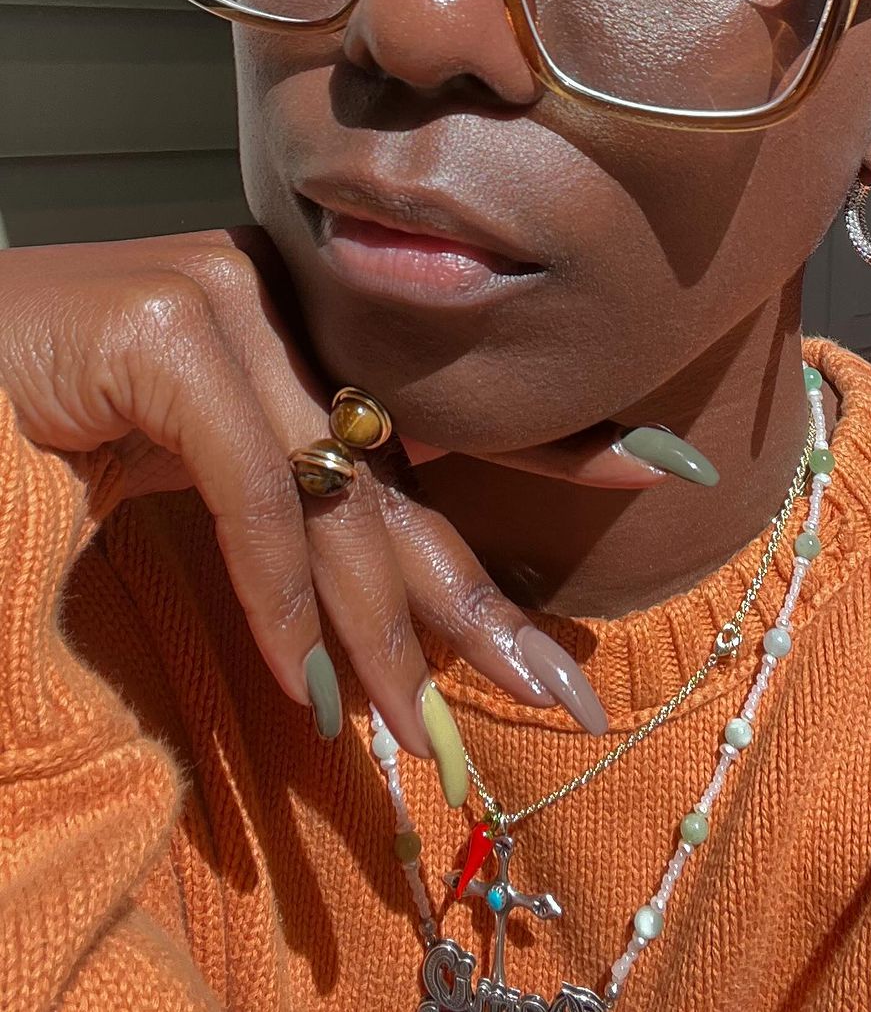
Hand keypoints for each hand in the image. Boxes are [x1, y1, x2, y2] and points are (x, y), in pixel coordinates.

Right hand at [0, 227, 656, 795]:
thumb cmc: (44, 418)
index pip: (427, 401)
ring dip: (384, 635)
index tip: (650, 469)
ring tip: (427, 738)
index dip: (543, 438)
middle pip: (396, 469)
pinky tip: (308, 688)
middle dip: (476, 594)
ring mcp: (223, 295)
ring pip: (334, 495)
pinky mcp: (162, 328)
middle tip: (558, 692)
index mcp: (292, 317)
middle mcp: (277, 292)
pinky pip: (253, 492)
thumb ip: (286, 497)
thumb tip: (381, 611)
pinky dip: (282, 598)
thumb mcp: (192, 459)